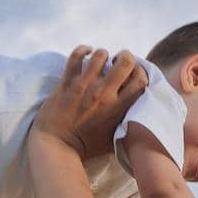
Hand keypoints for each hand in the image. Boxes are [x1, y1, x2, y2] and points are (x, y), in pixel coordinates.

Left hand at [31, 46, 148, 160]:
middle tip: (118, 62)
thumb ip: (127, 125)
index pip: (140, 80)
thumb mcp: (114, 140)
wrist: (56, 147)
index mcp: (118, 108)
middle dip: (125, 57)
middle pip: (125, 61)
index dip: (140, 72)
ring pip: (101, 55)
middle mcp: (103, 94)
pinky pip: (76, 56)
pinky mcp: (67, 82)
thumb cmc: (86, 147)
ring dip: (103, 55)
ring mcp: (84, 86)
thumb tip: (138, 115)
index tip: (133, 73)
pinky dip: (83, 50)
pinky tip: (86, 53)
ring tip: (100, 61)